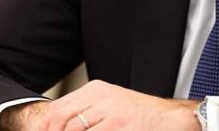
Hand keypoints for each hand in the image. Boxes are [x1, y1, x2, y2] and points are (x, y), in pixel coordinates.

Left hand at [0, 80, 200, 130]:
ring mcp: (109, 111)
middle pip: (60, 121)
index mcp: (96, 90)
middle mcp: (100, 97)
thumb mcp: (112, 106)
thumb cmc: (143, 117)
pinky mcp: (118, 124)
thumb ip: (87, 113)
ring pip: (72, 129)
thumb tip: (59, 125)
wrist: (172, 119)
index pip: (58, 111)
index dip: (45, 128)